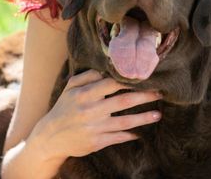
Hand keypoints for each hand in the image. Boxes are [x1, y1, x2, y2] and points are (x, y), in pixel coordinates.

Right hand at [28, 69, 161, 161]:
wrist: (50, 137)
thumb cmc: (65, 107)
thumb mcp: (70, 87)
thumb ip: (88, 76)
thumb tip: (107, 67)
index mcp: (84, 95)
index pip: (112, 83)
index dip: (130, 80)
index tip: (146, 77)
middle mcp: (90, 111)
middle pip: (123, 101)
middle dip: (144, 96)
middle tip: (160, 93)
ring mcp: (94, 128)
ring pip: (124, 121)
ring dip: (143, 118)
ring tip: (158, 114)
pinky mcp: (96, 142)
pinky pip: (118, 137)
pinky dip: (130, 134)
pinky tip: (141, 132)